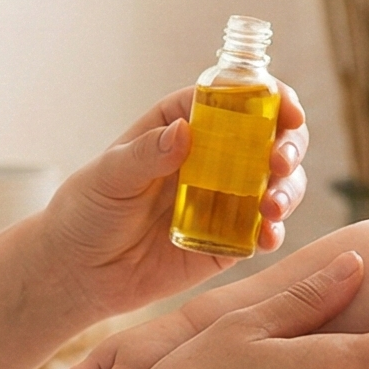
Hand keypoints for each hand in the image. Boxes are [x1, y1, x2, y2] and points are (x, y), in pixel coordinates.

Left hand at [32, 86, 309, 319]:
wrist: (79, 272)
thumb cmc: (87, 210)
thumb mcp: (109, 176)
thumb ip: (146, 154)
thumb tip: (183, 131)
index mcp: (184, 123)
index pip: (237, 97)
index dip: (272, 96)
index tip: (287, 109)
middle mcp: (213, 156)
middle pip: (271, 137)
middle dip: (289, 145)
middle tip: (279, 162)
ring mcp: (226, 198)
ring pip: (277, 183)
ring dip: (287, 190)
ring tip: (272, 207)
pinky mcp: (230, 239)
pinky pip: (263, 231)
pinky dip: (274, 232)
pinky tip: (267, 237)